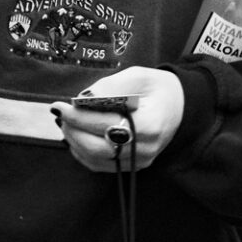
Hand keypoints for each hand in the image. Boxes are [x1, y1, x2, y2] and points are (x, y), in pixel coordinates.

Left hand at [51, 66, 184, 172]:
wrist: (181, 107)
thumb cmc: (159, 88)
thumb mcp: (138, 76)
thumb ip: (110, 86)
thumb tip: (82, 99)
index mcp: (150, 124)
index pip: (107, 125)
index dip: (80, 117)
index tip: (61, 105)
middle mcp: (146, 148)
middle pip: (98, 147)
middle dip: (74, 130)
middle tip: (60, 113)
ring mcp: (140, 161)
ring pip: (96, 159)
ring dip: (75, 141)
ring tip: (66, 122)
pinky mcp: (133, 166)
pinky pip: (101, 165)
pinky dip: (83, 152)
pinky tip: (76, 136)